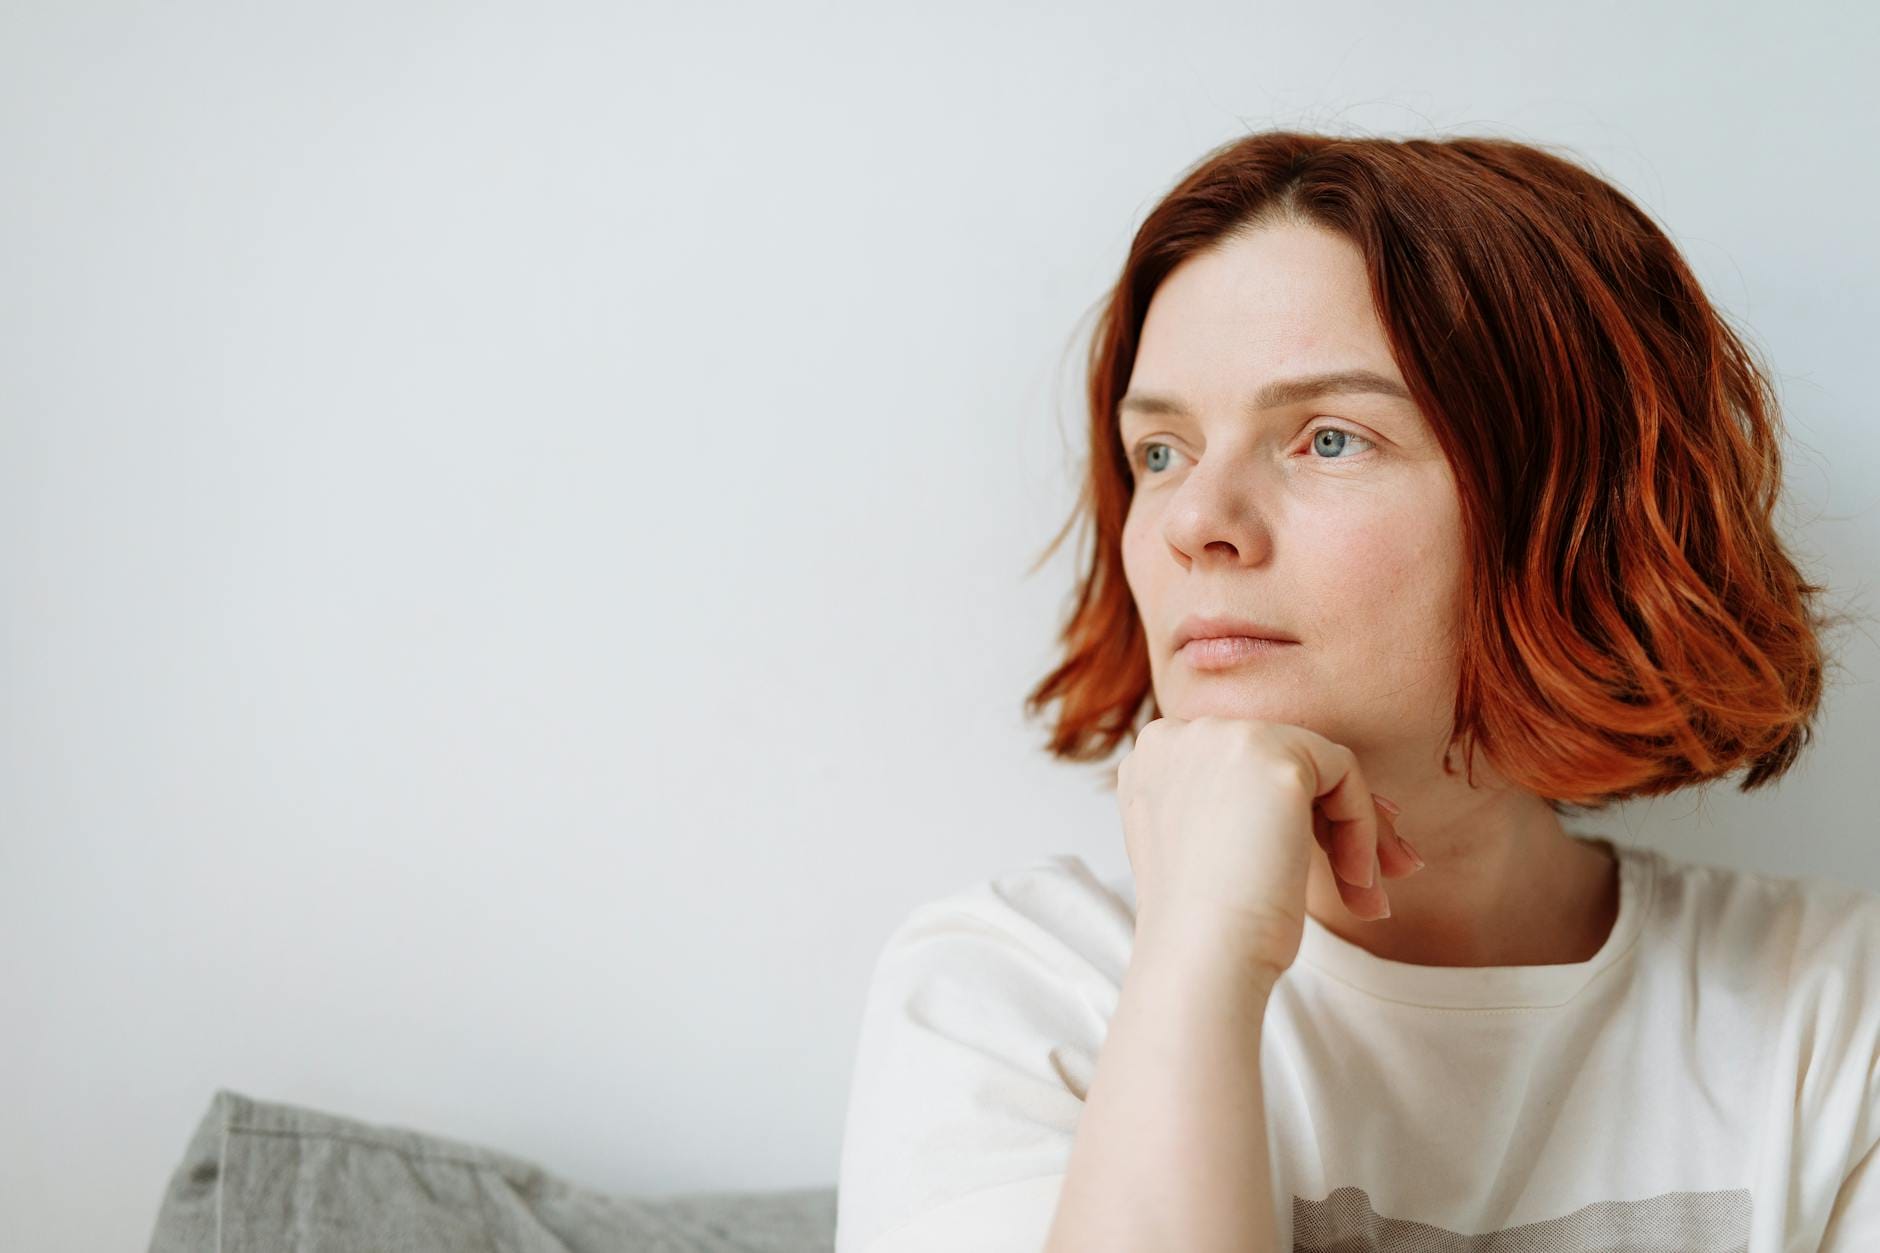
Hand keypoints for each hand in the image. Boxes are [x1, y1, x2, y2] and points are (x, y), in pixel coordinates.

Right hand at [1115, 715, 1423, 982]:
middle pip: (1283, 758)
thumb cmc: (1205, 927)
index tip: (1332, 856)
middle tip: (1368, 878)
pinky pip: (1345, 774)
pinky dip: (1362, 827)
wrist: (1200, 956)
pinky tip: (1356, 881)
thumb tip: (1327, 807)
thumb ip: (1240, 809)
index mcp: (1153, 759)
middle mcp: (1179, 734)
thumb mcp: (1211, 849)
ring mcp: (1223, 737)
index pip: (1243, 766)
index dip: (1294, 809)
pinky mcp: (1273, 755)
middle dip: (1336, 819)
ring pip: (1320, 764)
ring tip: (1367, 895)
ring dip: (1356, 832)